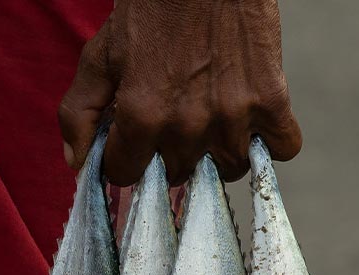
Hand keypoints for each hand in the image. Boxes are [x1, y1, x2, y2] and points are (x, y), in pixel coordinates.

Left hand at [58, 0, 302, 184]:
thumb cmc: (150, 9)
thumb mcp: (99, 55)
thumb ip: (78, 112)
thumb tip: (77, 162)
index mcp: (140, 116)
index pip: (125, 175)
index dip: (126, 158)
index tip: (134, 140)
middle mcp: (186, 126)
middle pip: (177, 174)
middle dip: (170, 153)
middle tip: (174, 118)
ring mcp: (233, 117)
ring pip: (228, 169)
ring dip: (218, 153)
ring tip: (212, 119)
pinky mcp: (272, 101)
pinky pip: (282, 149)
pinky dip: (270, 140)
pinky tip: (251, 118)